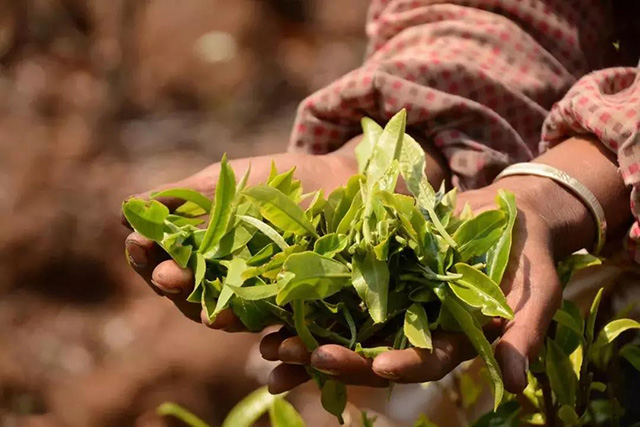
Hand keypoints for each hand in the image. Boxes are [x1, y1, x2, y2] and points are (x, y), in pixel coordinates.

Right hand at [123, 149, 358, 328]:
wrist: (338, 184)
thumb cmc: (277, 180)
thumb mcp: (225, 183)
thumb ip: (181, 197)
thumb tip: (128, 209)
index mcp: (202, 248)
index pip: (164, 259)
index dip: (147, 256)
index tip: (137, 244)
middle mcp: (221, 276)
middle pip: (186, 291)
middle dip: (172, 283)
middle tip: (165, 276)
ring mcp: (253, 293)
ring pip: (219, 310)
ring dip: (207, 311)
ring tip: (203, 309)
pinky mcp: (285, 306)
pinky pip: (264, 320)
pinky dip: (249, 321)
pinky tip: (236, 317)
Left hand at [260, 174, 594, 393]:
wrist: (510, 217)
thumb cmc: (530, 257)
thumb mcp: (535, 293)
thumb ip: (522, 334)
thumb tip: (513, 383)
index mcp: (452, 342)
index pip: (423, 362)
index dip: (402, 365)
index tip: (378, 365)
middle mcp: (416, 331)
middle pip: (371, 353)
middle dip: (334, 358)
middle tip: (293, 358)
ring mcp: (394, 305)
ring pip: (347, 329)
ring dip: (308, 340)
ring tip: (269, 348)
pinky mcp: (377, 276)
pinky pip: (341, 291)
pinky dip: (312, 300)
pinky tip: (277, 307)